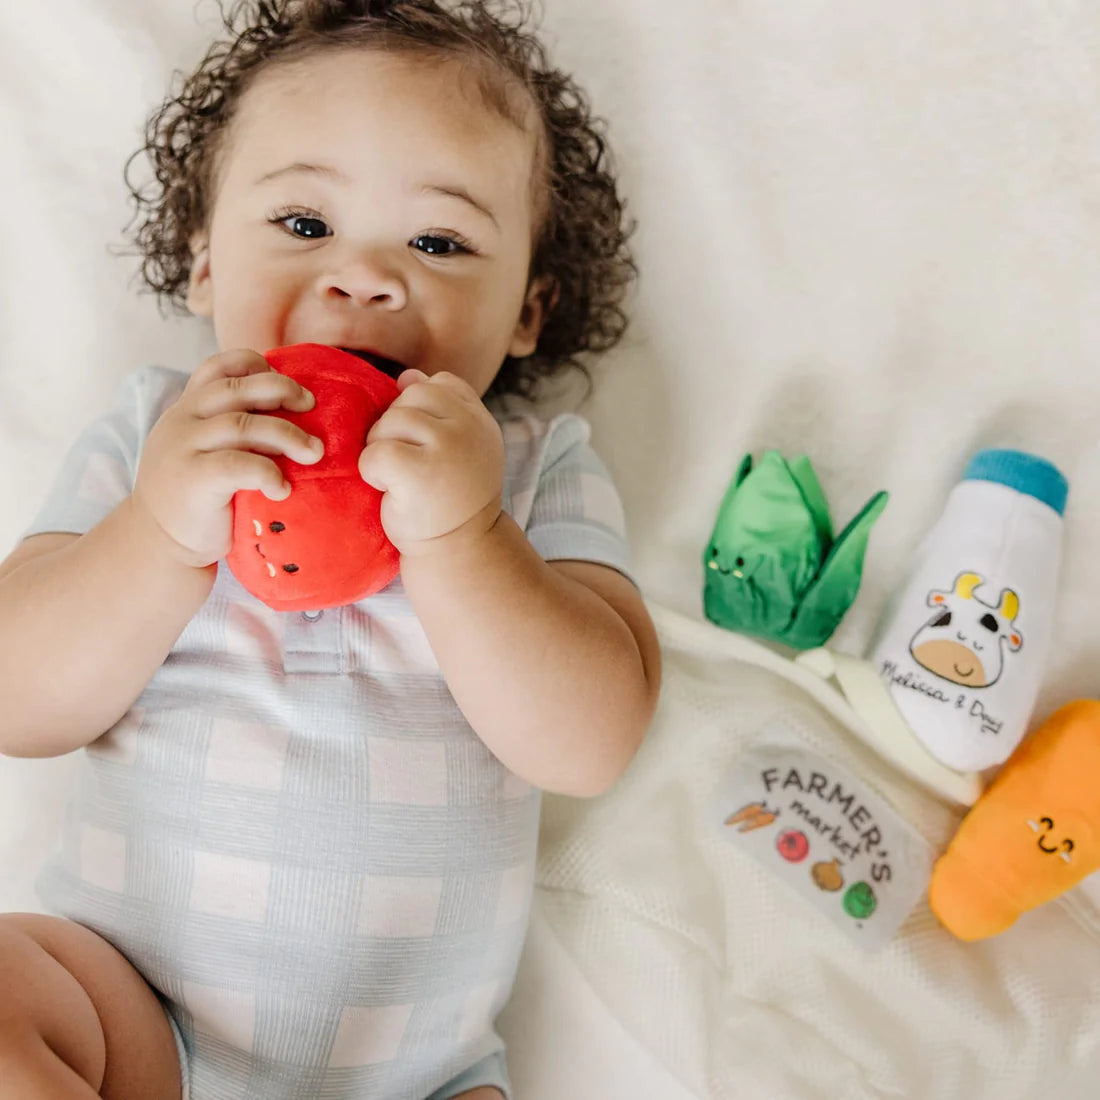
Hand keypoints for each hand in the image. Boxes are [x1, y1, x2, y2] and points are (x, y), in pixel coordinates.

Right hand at [131, 349, 322, 567]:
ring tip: (314, 453)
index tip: (287, 382)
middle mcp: (182, 420)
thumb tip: (294, 412)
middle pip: (238, 389)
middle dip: (282, 390)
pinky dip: (269, 473)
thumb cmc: (198, 497)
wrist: (158, 543)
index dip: (255, 364)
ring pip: (243, 425)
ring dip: (288, 435)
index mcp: (188, 407)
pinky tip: (282, 489)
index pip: (219, 366)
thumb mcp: (207, 450)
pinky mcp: (192, 479)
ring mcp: (184, 448)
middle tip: (312, 406)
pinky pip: (239, 465)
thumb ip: (231, 428)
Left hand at [358, 370, 504, 555]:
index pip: (440, 384)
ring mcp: (449, 447)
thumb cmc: (450, 501)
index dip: (421, 411)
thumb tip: (408, 374)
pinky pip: (376, 452)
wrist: (458, 552)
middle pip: (411, 396)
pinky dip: (373, 472)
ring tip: (400, 479)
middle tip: (409, 466)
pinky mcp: (421, 472)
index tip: (426, 450)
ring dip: (382, 449)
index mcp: (481, 420)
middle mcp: (471, 428)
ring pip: (389, 421)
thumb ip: (440, 409)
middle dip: (397, 428)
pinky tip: (390, 490)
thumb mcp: (456, 448)